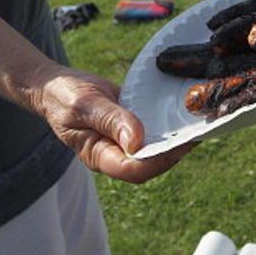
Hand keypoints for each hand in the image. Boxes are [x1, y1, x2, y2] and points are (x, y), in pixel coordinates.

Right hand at [32, 64, 190, 182]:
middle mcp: (115, 153)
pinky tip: (185, 113)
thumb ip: (111, 121)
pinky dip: (170, 124)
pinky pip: (154, 131)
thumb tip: (137, 142)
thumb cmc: (64, 95)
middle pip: (151, 164)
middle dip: (175, 152)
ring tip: (199, 123)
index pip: (133, 169)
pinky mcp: (132, 127)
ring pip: (156, 149)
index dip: (158, 160)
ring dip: (177, 139)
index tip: (179, 143)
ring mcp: (124, 141)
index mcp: (99, 156)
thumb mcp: (84, 104)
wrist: (56, 85)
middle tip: (198, 132)